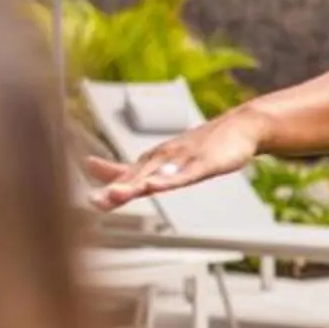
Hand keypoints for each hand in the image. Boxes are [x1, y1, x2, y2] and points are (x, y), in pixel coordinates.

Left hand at [85, 104, 265, 211]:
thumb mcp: (166, 159)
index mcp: (154, 160)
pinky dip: (169, 180)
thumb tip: (101, 170)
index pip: (125, 174)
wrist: (240, 127)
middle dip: (114, 189)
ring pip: (156, 175)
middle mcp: (164, 158)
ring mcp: (183, 160)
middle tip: (94, 201)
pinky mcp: (204, 164)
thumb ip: (135, 170)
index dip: (105, 185)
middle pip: (135, 176)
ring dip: (135, 184)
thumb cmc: (202, 145)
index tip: (88, 197)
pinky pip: (185, 175)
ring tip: (115, 194)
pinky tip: (156, 186)